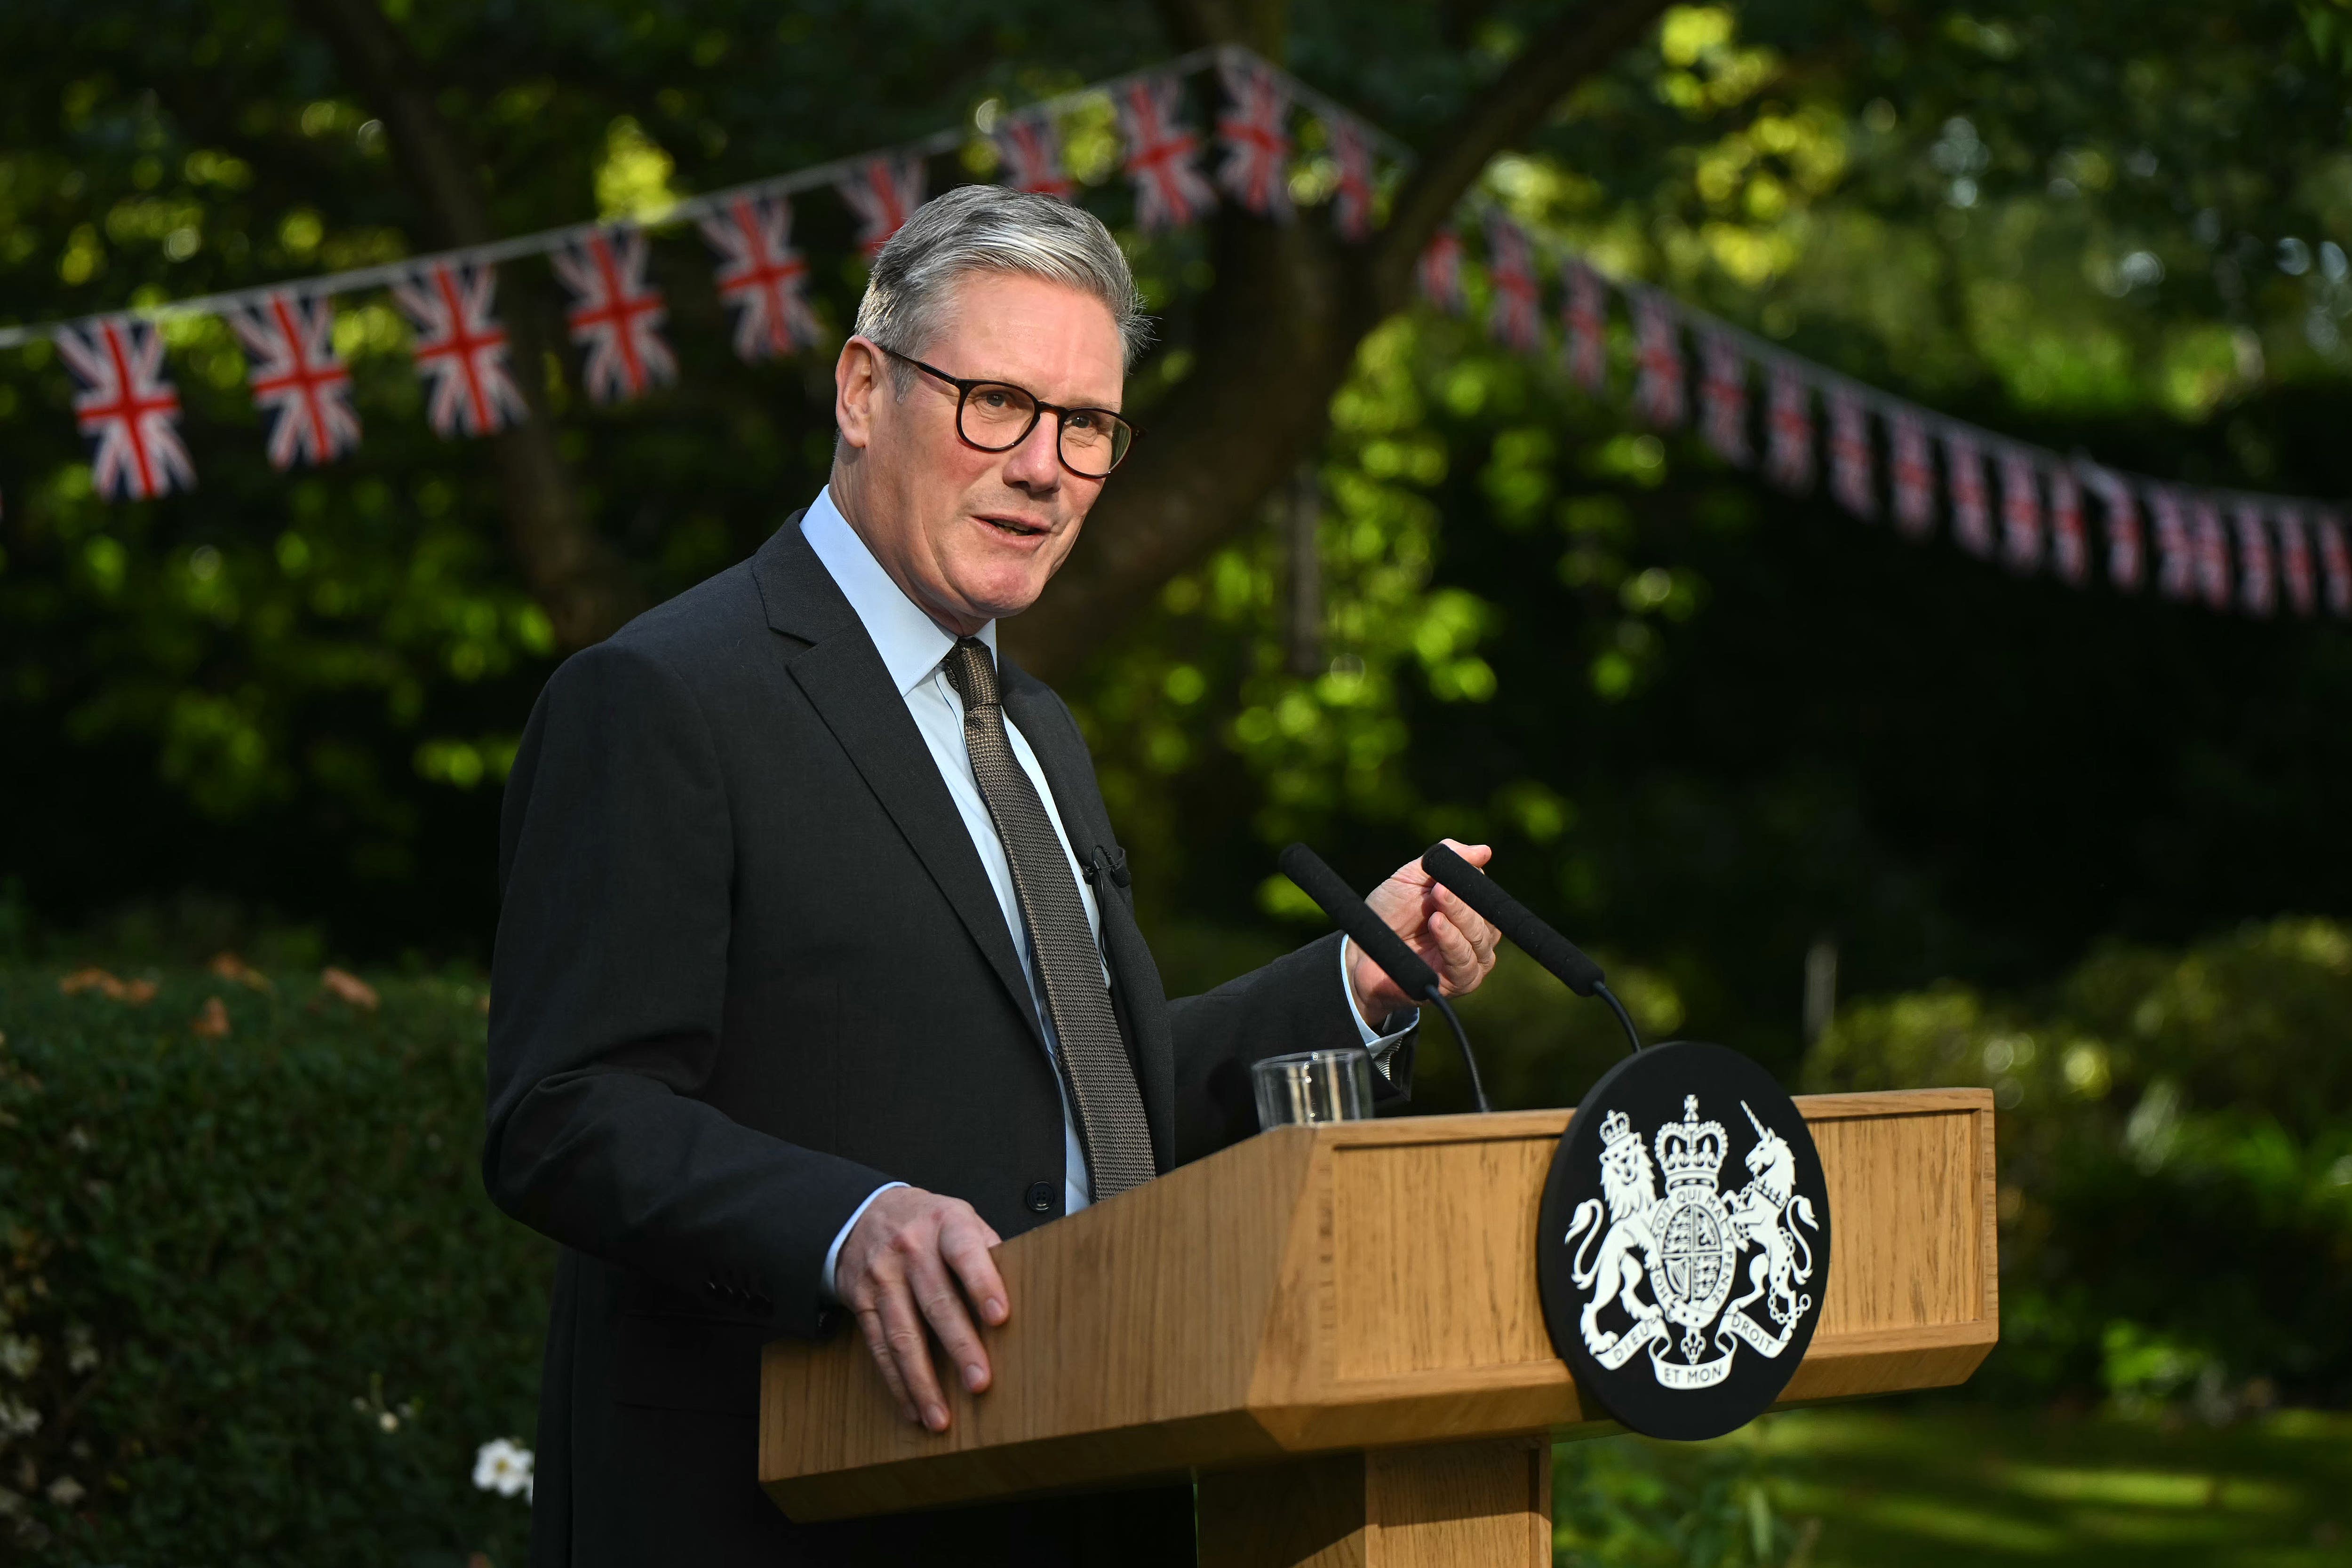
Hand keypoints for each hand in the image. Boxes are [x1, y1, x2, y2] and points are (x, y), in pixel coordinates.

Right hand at [833, 1186, 1007, 1432]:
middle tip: (979, 1382)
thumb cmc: (929, 1223)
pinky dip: (897, 1381)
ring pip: (902, 1334)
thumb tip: (1025, 1292)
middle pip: (936, 1302)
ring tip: (941, 1416)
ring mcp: (883, 1277)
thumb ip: (988, 1251)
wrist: (865, 1213)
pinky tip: (913, 1406)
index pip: (966, 1253)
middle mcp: (912, 1249)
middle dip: (959, 1346)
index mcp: (946, 1224)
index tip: (1001, 1318)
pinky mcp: (863, 1302)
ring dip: (922, 1380)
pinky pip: (879, 1347)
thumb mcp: (961, 1219)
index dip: (983, 1284)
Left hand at [1348, 839, 1500, 1016]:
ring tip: (1435, 909)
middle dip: (1462, 902)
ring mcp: (1471, 960)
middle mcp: (1477, 936)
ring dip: (1459, 919)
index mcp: (1470, 910)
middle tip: (1438, 889)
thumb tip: (1484, 851)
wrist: (1361, 951)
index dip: (1473, 883)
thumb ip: (1444, 861)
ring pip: (1480, 939)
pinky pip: (1465, 963)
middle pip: (1486, 917)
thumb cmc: (1389, 914)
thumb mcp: (1411, 879)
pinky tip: (1438, 926)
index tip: (1450, 874)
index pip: (1485, 895)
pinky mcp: (1459, 982)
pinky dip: (1453, 943)